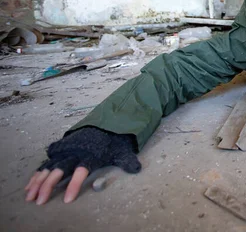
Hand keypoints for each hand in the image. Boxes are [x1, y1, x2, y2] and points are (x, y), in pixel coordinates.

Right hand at [25, 127, 140, 204]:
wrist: (105, 123)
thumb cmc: (113, 141)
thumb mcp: (122, 150)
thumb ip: (127, 161)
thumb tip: (136, 168)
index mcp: (90, 155)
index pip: (81, 171)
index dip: (73, 185)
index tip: (67, 200)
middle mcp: (75, 153)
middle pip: (60, 170)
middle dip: (49, 185)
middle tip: (40, 201)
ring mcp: (66, 151)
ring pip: (50, 167)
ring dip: (38, 182)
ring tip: (29, 197)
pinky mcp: (60, 151)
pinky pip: (46, 163)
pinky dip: (37, 174)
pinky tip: (30, 186)